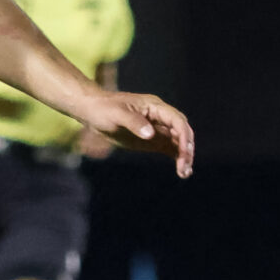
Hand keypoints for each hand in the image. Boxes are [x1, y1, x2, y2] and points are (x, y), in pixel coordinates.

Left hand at [78, 90, 195, 177]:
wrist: (93, 112)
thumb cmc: (104, 109)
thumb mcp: (116, 114)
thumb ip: (134, 123)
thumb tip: (151, 134)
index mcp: (155, 107)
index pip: (177, 120)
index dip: (183, 135)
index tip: (184, 151)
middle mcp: (160, 117)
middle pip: (181, 132)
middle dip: (186, 148)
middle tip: (185, 166)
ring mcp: (158, 129)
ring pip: (178, 142)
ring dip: (184, 156)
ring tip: (184, 173)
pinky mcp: (153, 140)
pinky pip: (170, 149)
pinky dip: (177, 159)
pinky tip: (182, 172)